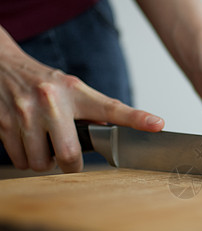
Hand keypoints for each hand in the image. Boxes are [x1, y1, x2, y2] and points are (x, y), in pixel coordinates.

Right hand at [0, 32, 163, 171]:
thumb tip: (115, 133)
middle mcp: (51, 101)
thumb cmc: (43, 82)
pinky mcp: (3, 123)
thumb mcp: (72, 90)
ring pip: (40, 162)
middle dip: (70, 165)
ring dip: (44, 162)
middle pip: (69, 155)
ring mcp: (25, 113)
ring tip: (45, 144)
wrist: (1, 65)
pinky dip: (25, 159)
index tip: (157, 124)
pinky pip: (19, 160)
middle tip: (69, 158)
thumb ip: (92, 111)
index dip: (137, 118)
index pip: (112, 108)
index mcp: (76, 92)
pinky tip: (27, 143)